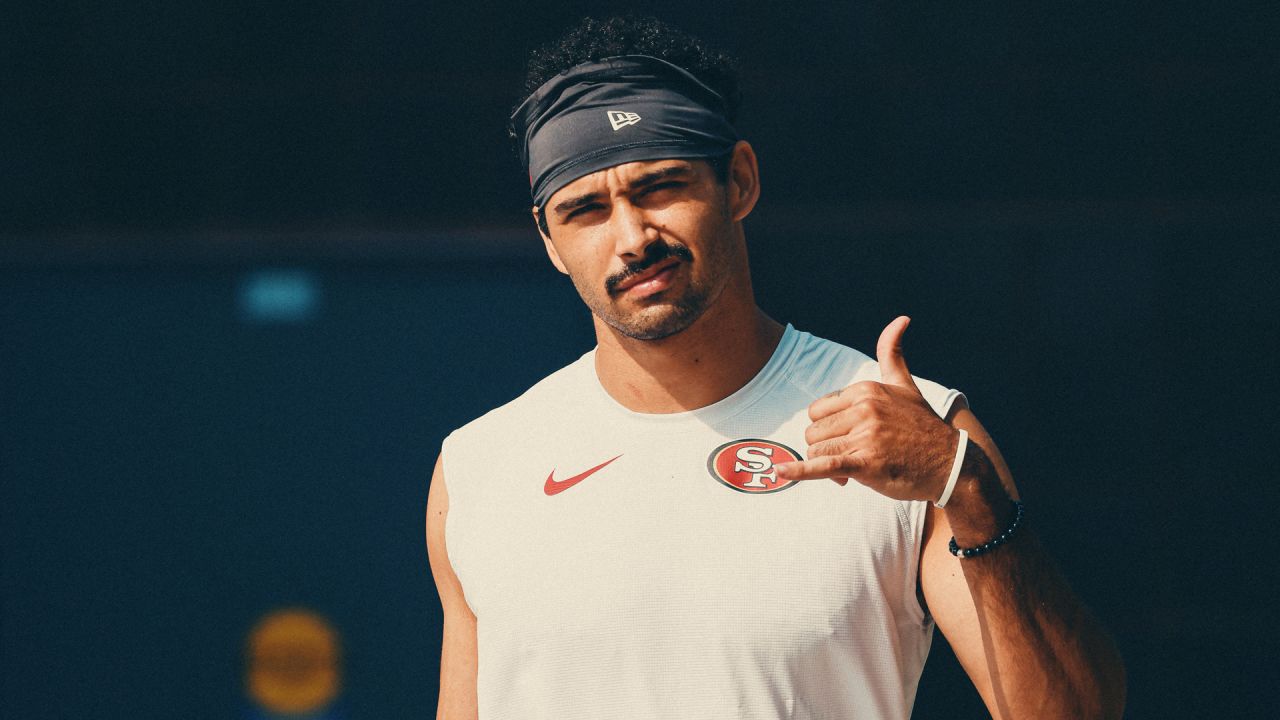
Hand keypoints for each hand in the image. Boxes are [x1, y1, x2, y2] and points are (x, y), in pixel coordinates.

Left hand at [774, 316, 958, 501]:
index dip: (828, 428)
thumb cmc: (923, 426)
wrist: (952, 463)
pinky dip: (801, 471)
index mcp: (865, 389)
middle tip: (853, 457)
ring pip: (817, 451)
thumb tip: (901, 318)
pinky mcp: (866, 464)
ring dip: (829, 466)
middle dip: (827, 447)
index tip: (850, 438)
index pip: (818, 410)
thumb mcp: (905, 384)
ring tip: (856, 470)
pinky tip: (780, 472)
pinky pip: (824, 466)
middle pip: (814, 432)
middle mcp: (864, 409)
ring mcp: (865, 436)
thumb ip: (892, 353)